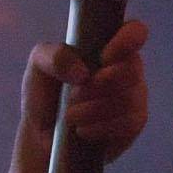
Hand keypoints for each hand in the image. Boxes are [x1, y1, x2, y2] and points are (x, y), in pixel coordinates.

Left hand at [0, 22, 153, 172]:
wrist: (42, 139)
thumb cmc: (43, 96)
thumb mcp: (37, 68)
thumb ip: (53, 56)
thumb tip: (82, 71)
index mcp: (108, 47)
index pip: (135, 32)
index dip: (127, 40)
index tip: (104, 57)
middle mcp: (127, 69)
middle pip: (133, 68)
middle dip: (101, 84)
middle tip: (74, 94)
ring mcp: (134, 97)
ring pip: (129, 98)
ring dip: (95, 109)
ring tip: (71, 116)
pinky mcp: (134, 124)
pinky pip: (129, 123)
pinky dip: (102, 127)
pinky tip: (83, 132)